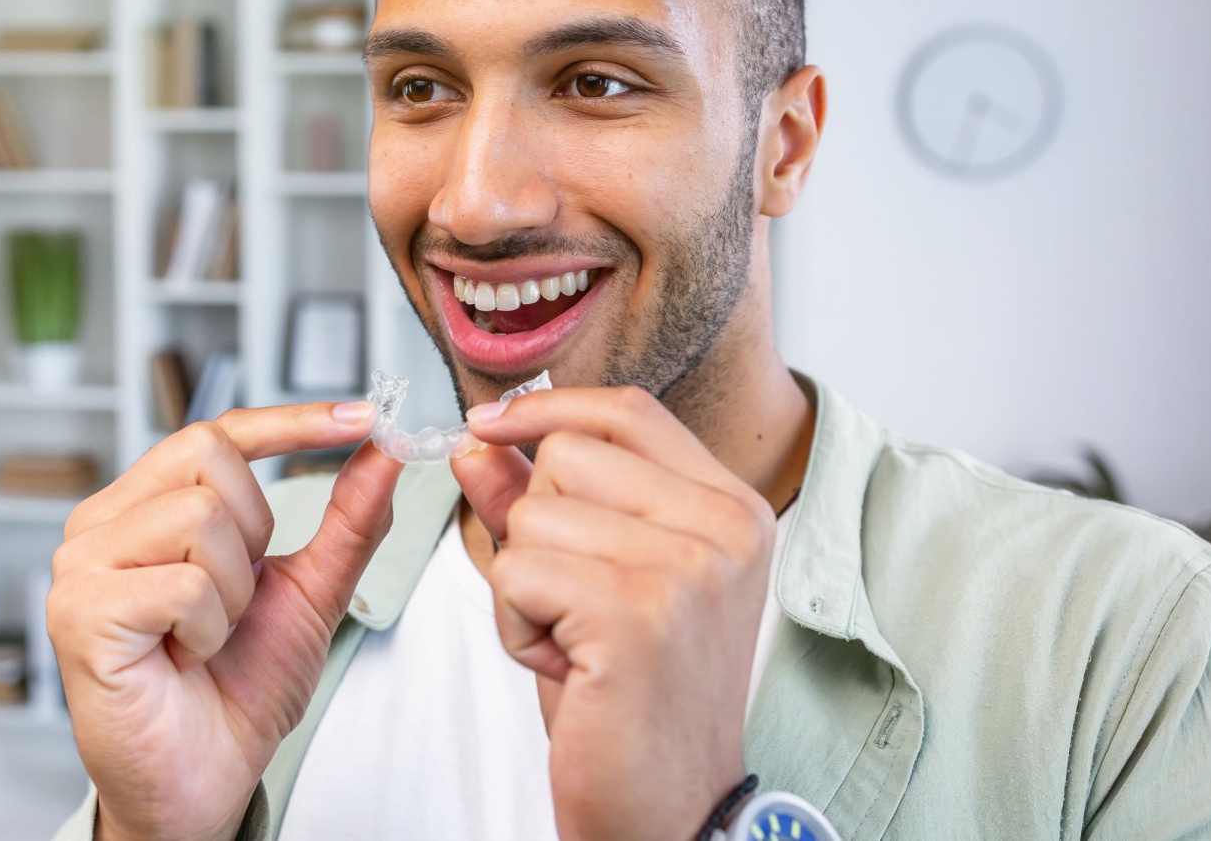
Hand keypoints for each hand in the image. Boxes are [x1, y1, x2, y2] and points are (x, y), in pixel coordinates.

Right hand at [47, 403, 402, 840]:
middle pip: (207, 454)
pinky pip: (182, 582)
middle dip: (254, 531)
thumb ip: (348, 518)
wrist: (206, 781)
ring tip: (206, 636)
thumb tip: (385, 448)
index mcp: (147, 506)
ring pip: (198, 515)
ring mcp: (80, 564)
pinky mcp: (77, 611)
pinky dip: (208, 627)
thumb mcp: (311, 591)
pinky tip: (184, 657)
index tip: (364, 416)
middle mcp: (102, 523)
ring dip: (233, 591)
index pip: (218, 432)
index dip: (292, 420)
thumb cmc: (239, 687)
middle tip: (236, 599)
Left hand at [453, 386, 774, 840]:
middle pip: (566, 455)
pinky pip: (517, 570)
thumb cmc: (629, 696)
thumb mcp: (588, 577)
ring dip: (524, 585)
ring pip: (532, 513)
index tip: (490, 422)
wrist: (667, 810)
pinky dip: (516, 625)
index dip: (547, 408)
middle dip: (537, 527)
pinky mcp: (638, 613)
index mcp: (731, 508)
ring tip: (577, 641)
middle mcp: (725, 526)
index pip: (628, 411)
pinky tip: (565, 666)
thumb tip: (479, 438)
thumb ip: (537, 499)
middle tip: (580, 608)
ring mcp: (689, 567)